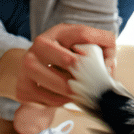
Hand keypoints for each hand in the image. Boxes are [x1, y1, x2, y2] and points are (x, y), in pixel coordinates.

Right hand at [0, 24, 116, 133]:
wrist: (30, 70)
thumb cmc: (63, 57)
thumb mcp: (81, 45)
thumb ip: (104, 48)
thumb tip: (108, 67)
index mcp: (57, 32)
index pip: (83, 34)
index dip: (99, 47)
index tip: (105, 64)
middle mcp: (39, 45)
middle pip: (71, 61)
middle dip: (87, 74)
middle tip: (93, 81)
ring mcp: (28, 67)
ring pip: (65, 85)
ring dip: (77, 91)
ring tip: (78, 89)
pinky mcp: (24, 88)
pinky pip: (53, 100)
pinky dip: (64, 101)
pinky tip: (63, 95)